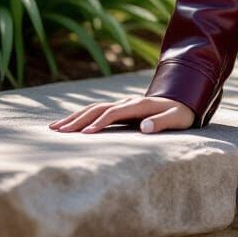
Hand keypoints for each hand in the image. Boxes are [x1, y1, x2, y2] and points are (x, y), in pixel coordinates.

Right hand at [49, 95, 195, 133]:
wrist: (183, 102)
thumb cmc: (181, 114)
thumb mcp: (177, 118)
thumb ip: (162, 122)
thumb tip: (144, 127)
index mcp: (139, 105)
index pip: (114, 113)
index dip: (100, 122)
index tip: (85, 134)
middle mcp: (127, 102)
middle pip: (98, 109)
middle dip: (78, 119)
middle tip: (58, 132)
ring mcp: (122, 104)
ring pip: (93, 109)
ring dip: (74, 117)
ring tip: (54, 128)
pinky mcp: (119, 109)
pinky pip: (96, 111)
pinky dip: (80, 116)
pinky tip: (68, 124)